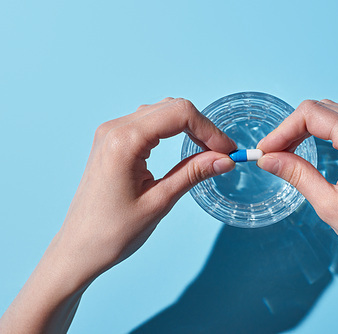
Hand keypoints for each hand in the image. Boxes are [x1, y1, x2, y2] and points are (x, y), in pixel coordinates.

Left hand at [60, 97, 236, 277]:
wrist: (79, 248)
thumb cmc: (114, 232)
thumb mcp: (160, 201)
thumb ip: (193, 173)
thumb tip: (225, 159)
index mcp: (124, 141)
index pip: (179, 114)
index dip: (210, 130)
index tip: (228, 151)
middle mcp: (115, 129)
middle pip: (171, 108)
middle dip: (202, 127)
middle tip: (223, 153)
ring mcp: (111, 133)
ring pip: (161, 113)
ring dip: (189, 127)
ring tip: (209, 152)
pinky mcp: (112, 142)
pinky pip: (149, 123)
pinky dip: (173, 131)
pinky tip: (186, 148)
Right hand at [257, 99, 337, 332]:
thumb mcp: (329, 205)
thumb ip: (297, 174)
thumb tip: (268, 158)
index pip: (313, 115)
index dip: (283, 129)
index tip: (266, 150)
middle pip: (324, 108)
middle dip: (294, 127)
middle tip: (274, 152)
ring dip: (311, 125)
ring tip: (290, 147)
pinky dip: (328, 128)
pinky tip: (315, 143)